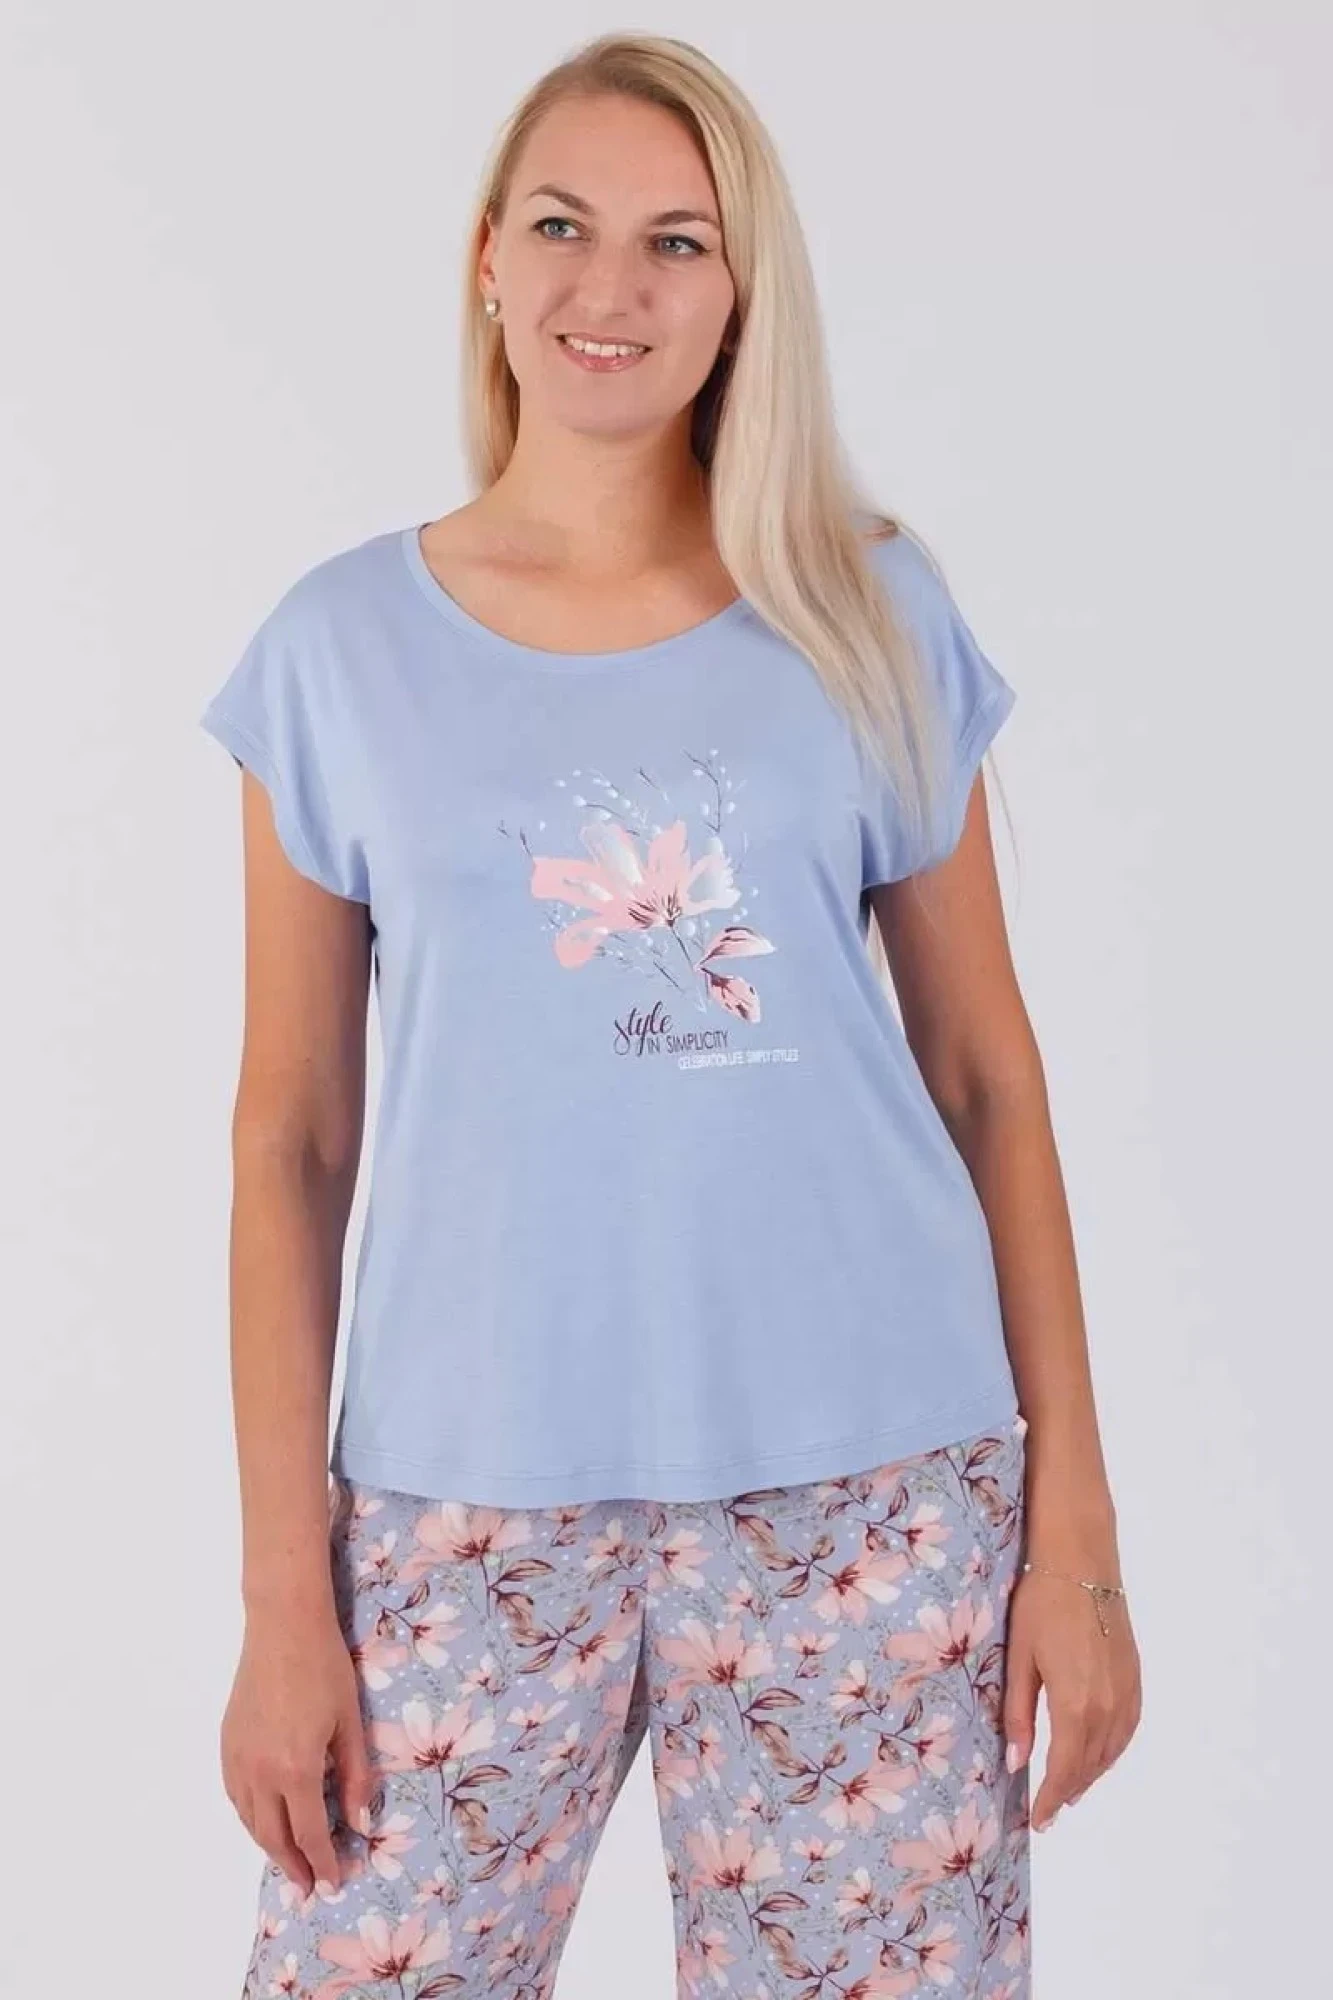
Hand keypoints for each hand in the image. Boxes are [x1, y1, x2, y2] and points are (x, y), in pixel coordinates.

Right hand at [220, 1604, 374, 1895]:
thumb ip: (355, 1776)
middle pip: (275, 1837)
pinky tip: (262, 1822)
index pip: (311, 1834)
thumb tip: (359, 1824)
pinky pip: (235, 1797)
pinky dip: (249, 1819)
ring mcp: (238, 1759)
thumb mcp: (350, 1722)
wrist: (283, 1626)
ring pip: (250, 1821)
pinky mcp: (227, 1744)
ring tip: (289, 1862)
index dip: (323, 1863)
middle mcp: (261, 1773)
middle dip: (294, 1867)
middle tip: (310, 1886)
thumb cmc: (325, 1668)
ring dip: (269, 1847)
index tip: (333, 1883)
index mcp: (297, 1770)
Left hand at [1001, 1563, 1141, 1830]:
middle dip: (1068, 1792)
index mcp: (1075, 1704)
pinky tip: (1099, 1755)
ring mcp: (1126, 1692)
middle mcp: (1107, 1706)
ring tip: (1070, 1791)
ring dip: (1091, 1776)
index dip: (1051, 1799)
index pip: (1064, 1769)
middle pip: (1089, 1766)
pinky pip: (1127, 1730)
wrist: (1082, 1562)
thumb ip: (1018, 1714)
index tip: (1039, 1822)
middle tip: (1049, 1813)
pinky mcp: (1135, 1678)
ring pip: (1111, 1752)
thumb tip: (1015, 1763)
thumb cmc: (1040, 1604)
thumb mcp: (1019, 1659)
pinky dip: (1112, 1751)